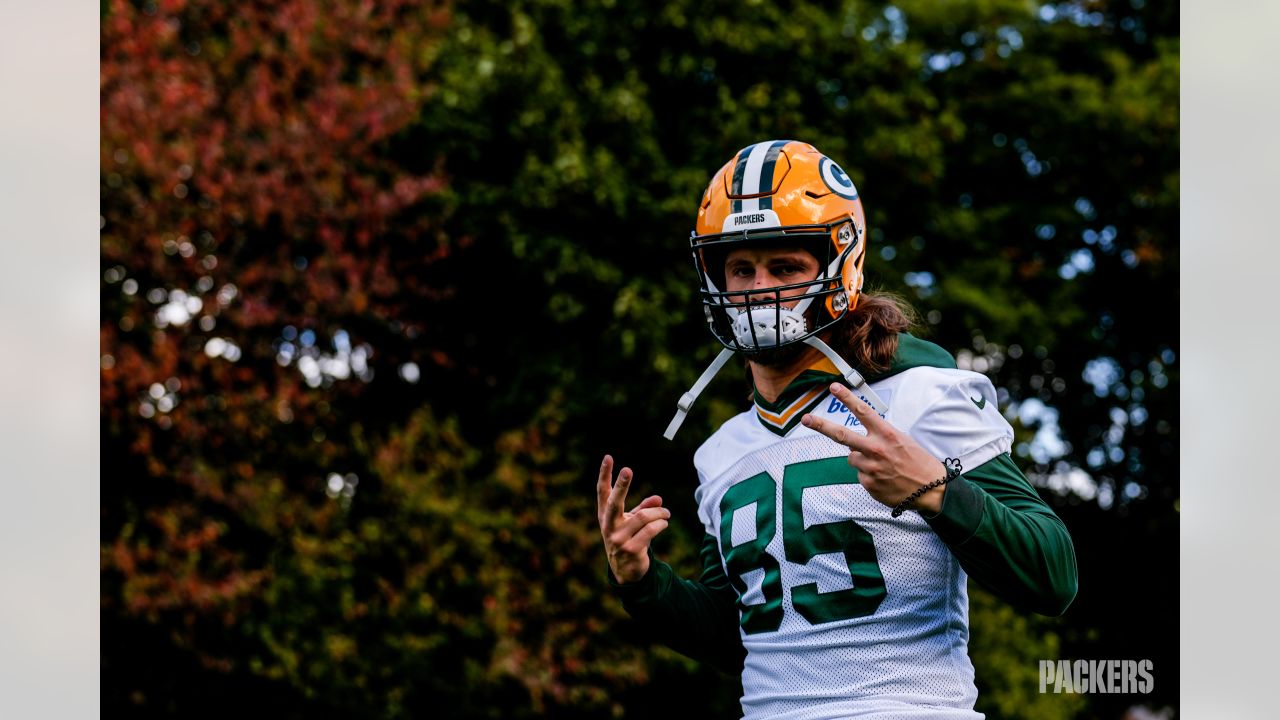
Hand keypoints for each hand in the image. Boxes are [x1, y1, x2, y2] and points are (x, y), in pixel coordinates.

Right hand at [597, 455, 670, 583]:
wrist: (626, 571)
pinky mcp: (631, 549)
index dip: (605, 474)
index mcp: (605, 515)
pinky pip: (651, 530)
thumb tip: (658, 499)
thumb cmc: (628, 538)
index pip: (603, 492)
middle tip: (628, 470)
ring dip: (659, 513)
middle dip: (621, 485)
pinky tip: (664, 523)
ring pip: (644, 517)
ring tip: (666, 513)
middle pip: (615, 502)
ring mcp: (618, 539)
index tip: (609, 457)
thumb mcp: (632, 521)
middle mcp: (609, 526)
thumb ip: (643, 508)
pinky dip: (661, 524)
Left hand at [800, 383, 949, 514]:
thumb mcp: (902, 440)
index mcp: (886, 434)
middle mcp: (876, 449)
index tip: (834, 387)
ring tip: (883, 466)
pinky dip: (869, 476)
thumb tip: (857, 443)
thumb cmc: (918, 462)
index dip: (847, 398)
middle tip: (805, 418)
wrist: (931, 489)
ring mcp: (870, 468)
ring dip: (862, 460)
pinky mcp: (868, 484)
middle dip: (821, 425)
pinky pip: (861, 475)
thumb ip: (878, 437)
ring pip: (852, 458)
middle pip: (841, 435)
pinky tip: (886, 479)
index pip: (863, 412)